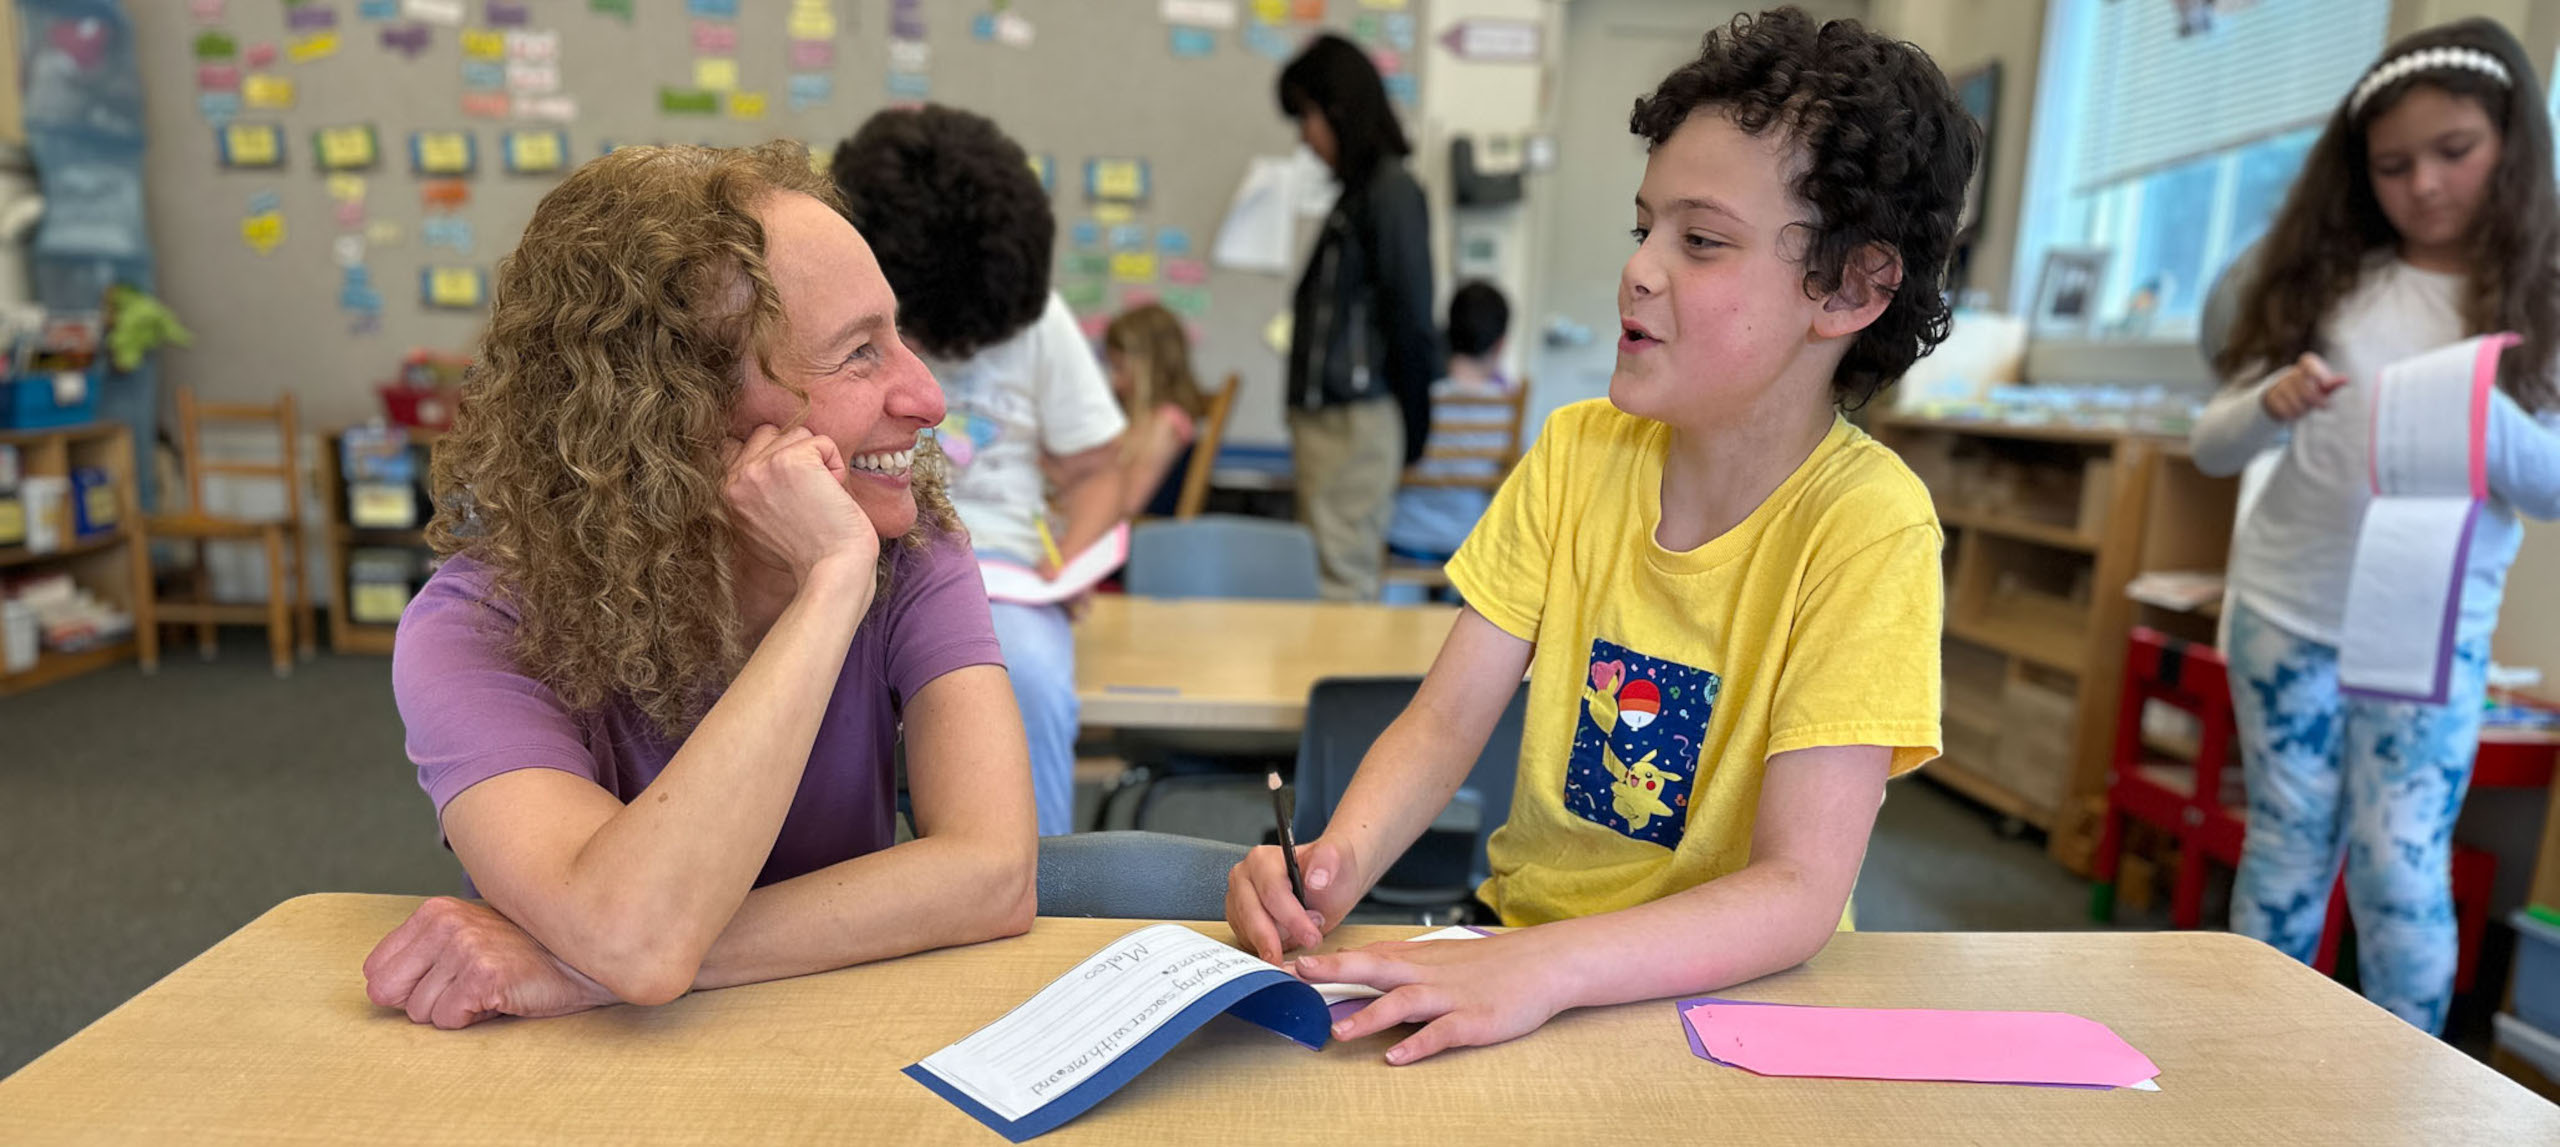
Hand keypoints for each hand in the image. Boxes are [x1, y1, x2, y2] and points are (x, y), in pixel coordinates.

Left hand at [361, 897, 618, 1029]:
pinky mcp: (483, 976)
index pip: (376, 971)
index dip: (408, 986)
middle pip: (390, 994)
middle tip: (464, 988)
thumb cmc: (523, 952)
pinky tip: (501, 997)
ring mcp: (464, 949)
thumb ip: (422, 952)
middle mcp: (445, 924)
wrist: (582, 956)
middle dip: (423, 1002)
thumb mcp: (467, 935)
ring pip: (420, 1013)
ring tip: (490, 988)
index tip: (446, 979)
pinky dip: (473, 1018)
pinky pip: (448, 1020)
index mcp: (434, 911)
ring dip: (454, 1011)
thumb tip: (375, 990)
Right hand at [722, 424, 879, 585]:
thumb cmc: (806, 554)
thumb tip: (761, 460)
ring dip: (818, 462)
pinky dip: (836, 467)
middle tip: (806, 495)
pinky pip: (823, 442)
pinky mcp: (792, 460)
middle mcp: (736, 478)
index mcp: (723, 493)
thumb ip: (749, 492)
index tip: (787, 484)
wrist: (831, 570)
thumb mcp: (758, 525)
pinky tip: (831, 496)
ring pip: (798, 433)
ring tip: (819, 498)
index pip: (735, 445)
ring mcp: (761, 467)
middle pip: (768, 433)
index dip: (768, 458)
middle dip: (794, 454)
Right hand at [1226, 835, 1367, 963]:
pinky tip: (1287, 945)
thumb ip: (1328, 860)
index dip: (1292, 918)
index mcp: (1262, 859)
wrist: (1331, 883)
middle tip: (1307, 945)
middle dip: (1282, 937)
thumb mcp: (1340, 855)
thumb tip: (1316, 879)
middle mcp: (1244, 877)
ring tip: (1303, 936)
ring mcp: (1238, 899)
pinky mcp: (1239, 919)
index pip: (1272, 893)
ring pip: (1249, 932)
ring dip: (1276, 943)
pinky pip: (1248, 941)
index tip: (1311, 936)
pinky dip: (1267, 949)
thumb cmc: (1332, 870)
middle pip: (1254, 916)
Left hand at [1287, 933, 1569, 1064]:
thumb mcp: (1438, 958)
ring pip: (1404, 1002)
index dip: (1326, 960)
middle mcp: (1427, 974)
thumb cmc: (1487, 964)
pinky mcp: (1473, 1019)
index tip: (1288, 964)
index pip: (1364, 957)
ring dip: (1370, 1015)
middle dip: (1334, 972)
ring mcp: (1450, 996)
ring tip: (1339, 1031)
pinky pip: (1442, 1032)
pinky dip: (1418, 1044)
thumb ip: (1398, 968)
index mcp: (1415, 959)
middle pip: (1374, 969)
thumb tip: (1354, 977)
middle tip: (1297, 976)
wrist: (1543, 962)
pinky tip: (1397, 1056)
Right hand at [2261, 352, 2345, 421]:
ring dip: (2302, 408)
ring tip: (2305, 410)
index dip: (2316, 371)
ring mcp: (2278, 385)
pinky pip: (2281, 407)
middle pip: (2300, 382)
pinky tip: (2294, 415)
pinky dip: (2290, 414)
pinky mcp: (2270, 397)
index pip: (2308, 361)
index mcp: (2305, 367)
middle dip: (2313, 396)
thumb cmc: (2309, 390)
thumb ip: (2332, 383)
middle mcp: (2290, 373)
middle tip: (2324, 406)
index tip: (2326, 384)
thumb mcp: (2321, 387)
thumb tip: (2346, 379)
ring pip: (2291, 397)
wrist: (2282, 397)